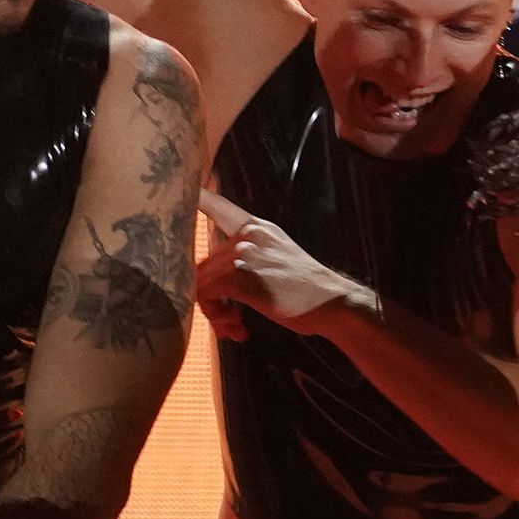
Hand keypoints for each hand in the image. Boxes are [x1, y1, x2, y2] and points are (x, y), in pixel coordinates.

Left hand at [195, 190, 375, 339]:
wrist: (331, 303)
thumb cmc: (307, 291)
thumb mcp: (279, 260)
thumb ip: (251, 258)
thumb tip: (215, 279)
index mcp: (259, 229)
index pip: (221, 207)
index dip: (199, 198)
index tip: (187, 190)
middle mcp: (248, 235)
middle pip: (204, 264)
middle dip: (212, 296)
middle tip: (229, 319)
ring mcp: (242, 253)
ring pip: (201, 282)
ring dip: (214, 311)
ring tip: (233, 326)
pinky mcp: (238, 276)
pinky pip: (205, 295)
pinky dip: (216, 315)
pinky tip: (237, 328)